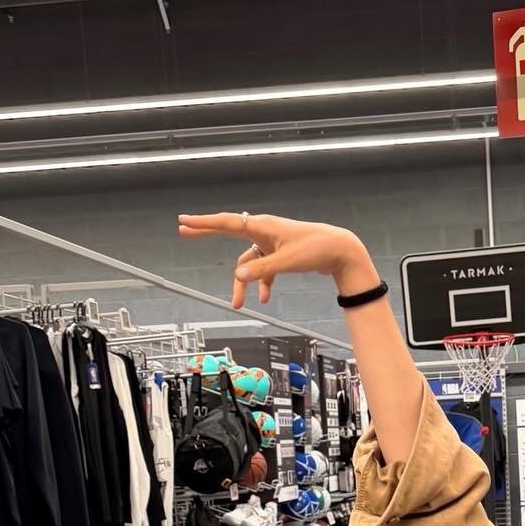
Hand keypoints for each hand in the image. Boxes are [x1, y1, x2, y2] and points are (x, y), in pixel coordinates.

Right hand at [177, 210, 376, 310]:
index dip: (204, 223)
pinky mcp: (281, 254)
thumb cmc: (316, 249)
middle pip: (229, 233)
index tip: (184, 221)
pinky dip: (262, 284)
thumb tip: (237, 275)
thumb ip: (261, 270)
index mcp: (262, 226)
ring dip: (243, 283)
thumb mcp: (286, 262)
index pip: (226, 223)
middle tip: (184, 231)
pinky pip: (264, 270)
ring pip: (249, 263)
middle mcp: (264, 231)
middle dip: (208, 234)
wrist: (340, 250)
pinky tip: (264, 300)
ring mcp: (272, 243)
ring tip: (238, 304)